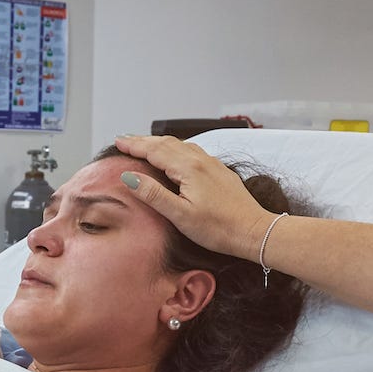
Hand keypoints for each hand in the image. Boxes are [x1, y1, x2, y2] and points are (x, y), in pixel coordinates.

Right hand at [112, 135, 272, 259]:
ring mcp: (212, 164)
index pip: (154, 150)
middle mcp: (201, 161)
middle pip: (166, 143)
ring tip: (145, 144)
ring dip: (160, 143)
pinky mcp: (219, 171)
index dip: (134, 145)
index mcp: (189, 169)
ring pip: (180, 145)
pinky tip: (176, 154)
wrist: (254, 231)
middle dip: (144, 140)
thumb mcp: (180, 215)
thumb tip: (129, 177)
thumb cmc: (219, 228)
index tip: (118, 142)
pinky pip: (193, 151)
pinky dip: (176, 148)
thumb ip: (154, 194)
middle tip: (125, 140)